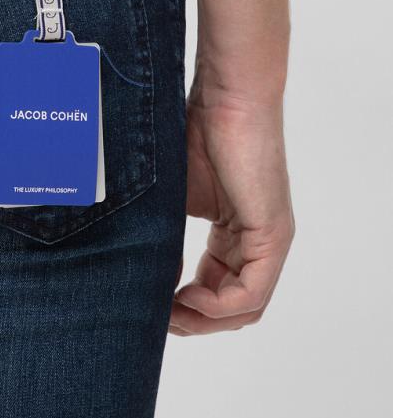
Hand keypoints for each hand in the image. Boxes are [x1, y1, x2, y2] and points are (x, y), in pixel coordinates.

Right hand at [169, 78, 294, 336]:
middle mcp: (258, 241)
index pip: (217, 290)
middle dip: (193, 321)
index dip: (184, 307)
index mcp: (235, 233)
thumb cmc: (195, 131)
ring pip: (245, 307)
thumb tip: (144, 277)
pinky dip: (218, 306)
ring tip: (169, 312)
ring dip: (204, 320)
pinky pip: (252, 293)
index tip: (150, 303)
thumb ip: (164, 237)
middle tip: (155, 317)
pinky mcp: (273, 234)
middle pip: (233, 307)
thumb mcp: (172, 198)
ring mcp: (269, 239)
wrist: (225, 96)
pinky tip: (187, 297)